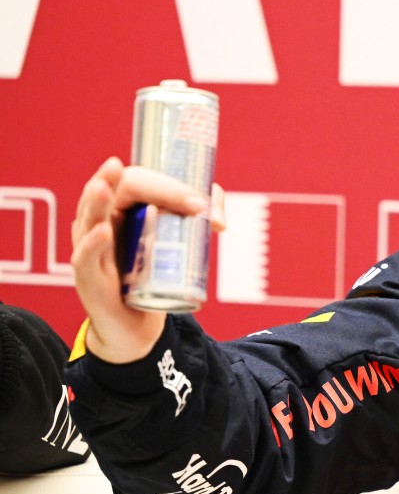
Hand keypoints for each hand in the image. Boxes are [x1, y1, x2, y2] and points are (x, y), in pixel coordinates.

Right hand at [70, 157, 224, 363]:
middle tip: (134, 174)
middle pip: (107, 190)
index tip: (200, 204)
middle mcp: (99, 221)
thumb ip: (204, 217)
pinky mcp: (88, 278)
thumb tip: (218, 222)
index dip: (166, 186)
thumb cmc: (154, 270)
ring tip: (105, 186)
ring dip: (96, 201)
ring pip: (89, 218)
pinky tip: (103, 232)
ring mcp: (90, 248)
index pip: (135, 181)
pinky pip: (84, 258)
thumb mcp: (180, 238)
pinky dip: (92, 244)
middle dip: (126, 181)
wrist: (138, 319)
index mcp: (119, 206)